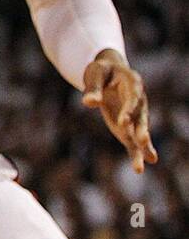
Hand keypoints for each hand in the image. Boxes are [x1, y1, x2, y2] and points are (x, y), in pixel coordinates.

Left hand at [83, 49, 157, 173]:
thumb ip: (93, 87)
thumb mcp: (95, 73)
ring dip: (143, 145)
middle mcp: (139, 101)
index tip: (123, 122)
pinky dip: (136, 152)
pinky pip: (132, 140)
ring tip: (148, 160)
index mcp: (133, 83)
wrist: (108, 72)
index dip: (129, 110)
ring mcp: (134, 115)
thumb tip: (89, 103)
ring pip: (140, 131)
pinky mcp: (127, 126)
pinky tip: (140, 167)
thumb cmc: (101, 70)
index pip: (133, 99)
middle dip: (141, 129)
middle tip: (141, 140)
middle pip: (141, 117)